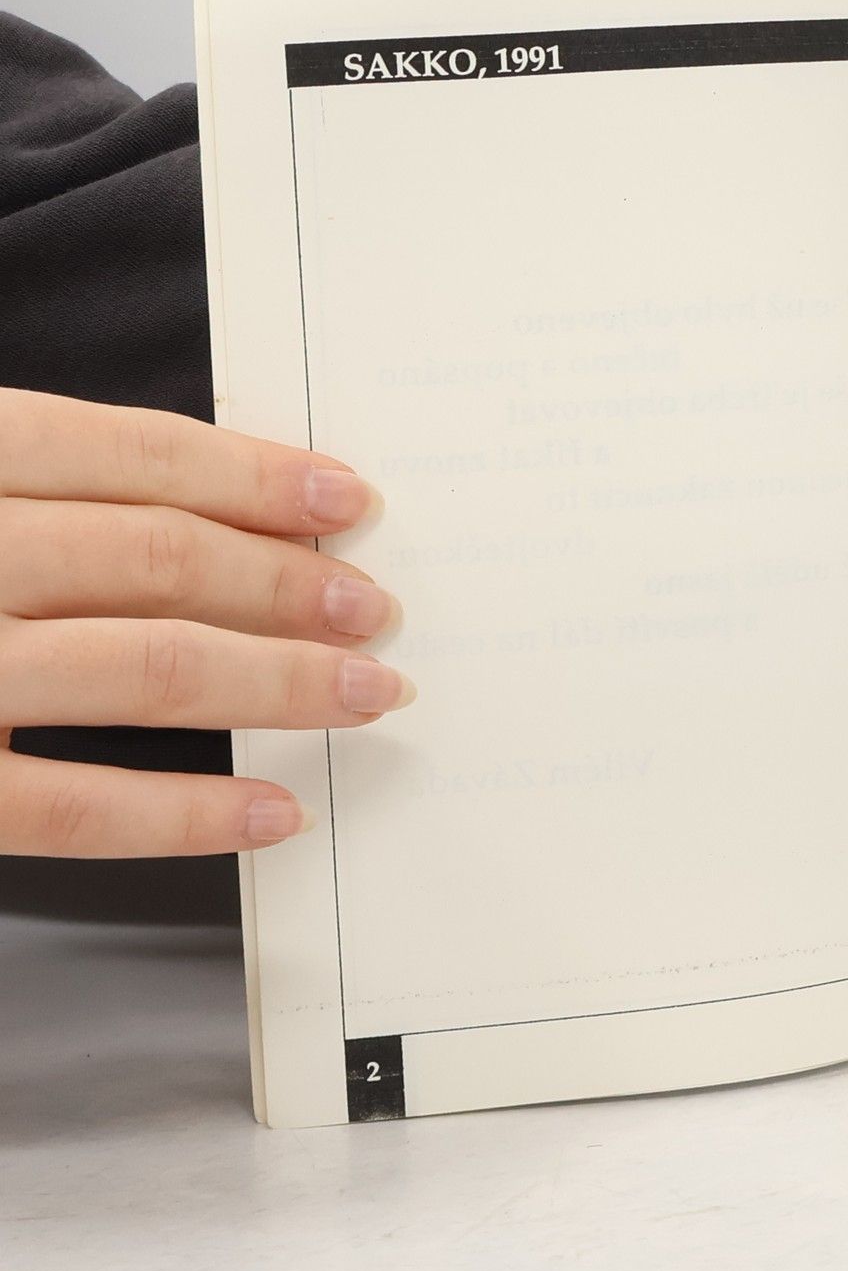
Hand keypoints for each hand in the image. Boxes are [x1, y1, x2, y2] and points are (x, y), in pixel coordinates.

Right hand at [0, 390, 410, 856]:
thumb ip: (47, 493)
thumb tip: (227, 512)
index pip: (132, 457)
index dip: (256, 479)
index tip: (350, 501)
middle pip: (159, 560)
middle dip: (291, 583)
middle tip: (378, 608)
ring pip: (148, 670)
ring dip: (283, 681)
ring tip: (371, 690)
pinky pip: (77, 810)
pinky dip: (189, 813)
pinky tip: (276, 809)